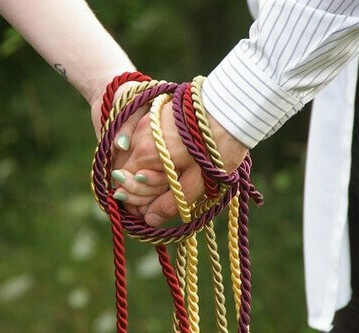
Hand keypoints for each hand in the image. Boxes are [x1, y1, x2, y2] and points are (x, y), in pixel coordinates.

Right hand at [113, 99, 248, 225]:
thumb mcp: (198, 181)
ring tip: (171, 176)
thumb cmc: (218, 146)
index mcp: (147, 155)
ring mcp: (146, 122)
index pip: (125, 187)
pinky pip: (142, 141)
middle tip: (167, 193)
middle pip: (126, 171)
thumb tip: (150, 220)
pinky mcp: (154, 114)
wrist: (232, 107)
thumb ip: (171, 202)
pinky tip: (169, 159)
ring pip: (133, 156)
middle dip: (142, 188)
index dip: (139, 203)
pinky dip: (150, 155)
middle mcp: (140, 136)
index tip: (156, 208)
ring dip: (146, 171)